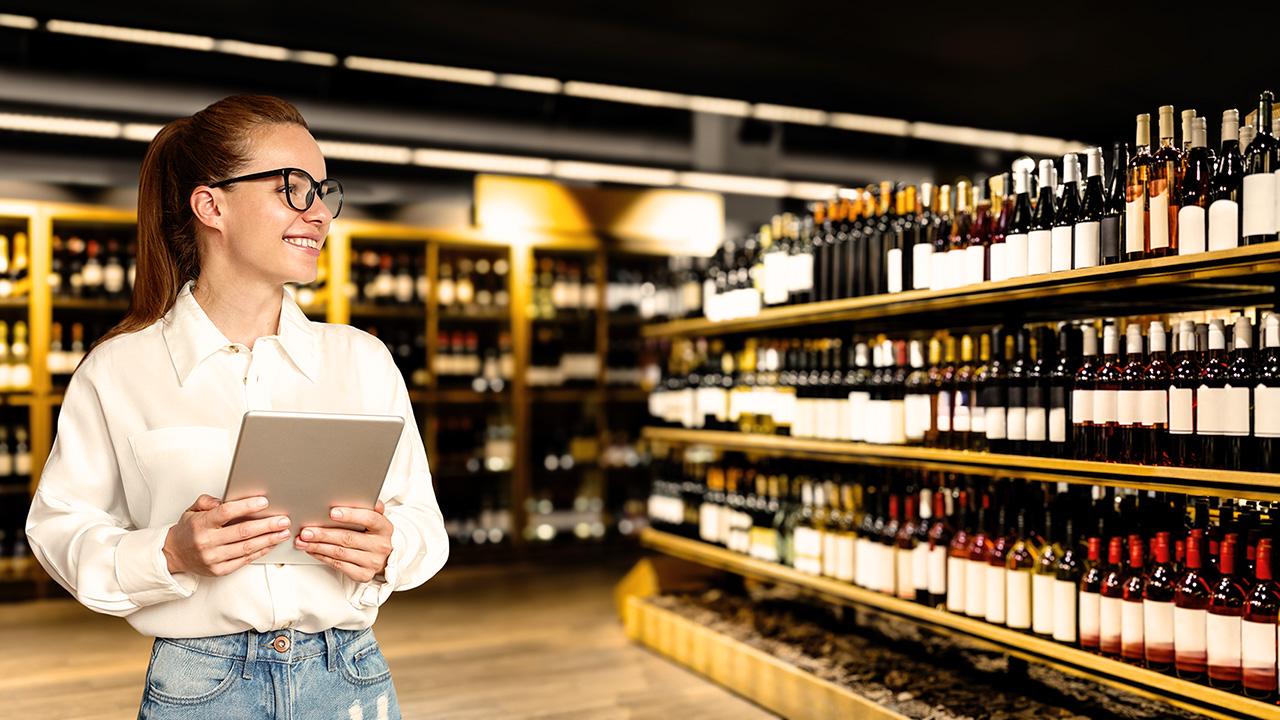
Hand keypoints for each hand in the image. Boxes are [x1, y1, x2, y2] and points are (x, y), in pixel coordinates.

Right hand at [163, 494, 291, 576]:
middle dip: (267, 525)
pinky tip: (271, 544)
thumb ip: (207, 501)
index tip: (264, 502)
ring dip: (268, 539)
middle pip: (242, 532)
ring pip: (246, 548)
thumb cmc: (189, 530)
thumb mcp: (192, 510)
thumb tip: (224, 499)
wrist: (174, 555)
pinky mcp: (219, 570)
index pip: (226, 512)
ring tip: (283, 532)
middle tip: (283, 520)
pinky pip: (244, 560)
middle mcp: (207, 542)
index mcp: (201, 524)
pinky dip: (260, 552)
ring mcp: (213, 558)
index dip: (247, 506)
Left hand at [295, 500, 393, 582]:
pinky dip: (323, 557)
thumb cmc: (374, 535)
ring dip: (318, 546)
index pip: (369, 519)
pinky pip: (339, 565)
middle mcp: (381, 545)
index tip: (332, 512)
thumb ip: (370, 508)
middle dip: (324, 534)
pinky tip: (313, 550)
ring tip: (303, 541)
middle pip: (348, 538)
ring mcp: (373, 561)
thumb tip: (365, 497)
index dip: (351, 515)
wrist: (384, 558)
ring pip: (340, 553)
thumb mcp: (376, 520)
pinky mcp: (364, 575)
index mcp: (385, 528)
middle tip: (306, 531)